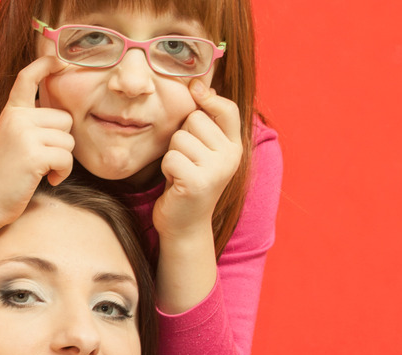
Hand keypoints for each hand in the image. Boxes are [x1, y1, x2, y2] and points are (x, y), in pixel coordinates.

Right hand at [0, 56, 74, 229]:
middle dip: (62, 142)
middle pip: (65, 119)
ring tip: (44, 171)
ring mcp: (23, 134)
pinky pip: (66, 158)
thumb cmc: (5, 176)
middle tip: (43, 159)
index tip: (58, 59)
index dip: (44, 65)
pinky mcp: (32, 154)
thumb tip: (63, 120)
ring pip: (68, 140)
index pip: (26, 78)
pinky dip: (63, 173)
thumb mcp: (13, 140)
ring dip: (63, 161)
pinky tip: (49, 180)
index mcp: (11, 113)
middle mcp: (16, 118)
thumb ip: (31, 125)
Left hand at [152, 79, 242, 238]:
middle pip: (195, 119)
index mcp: (235, 146)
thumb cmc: (187, 181)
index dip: (208, 98)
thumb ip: (204, 120)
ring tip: (180, 172)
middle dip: (181, 136)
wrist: (184, 225)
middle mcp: (231, 156)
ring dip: (172, 154)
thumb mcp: (201, 148)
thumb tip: (198, 82)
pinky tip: (175, 183)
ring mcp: (217, 170)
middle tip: (186, 160)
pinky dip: (166, 170)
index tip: (195, 93)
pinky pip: (170, 158)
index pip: (227, 108)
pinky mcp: (198, 183)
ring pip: (179, 137)